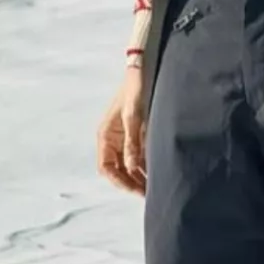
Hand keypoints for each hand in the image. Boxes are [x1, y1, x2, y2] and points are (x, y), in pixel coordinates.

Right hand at [97, 67, 146, 195]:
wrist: (144, 70)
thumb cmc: (135, 90)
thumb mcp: (133, 116)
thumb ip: (132, 142)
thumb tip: (131, 167)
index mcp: (105, 136)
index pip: (106, 167)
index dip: (119, 181)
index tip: (135, 190)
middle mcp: (112, 139)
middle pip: (117, 169)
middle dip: (131, 182)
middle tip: (149, 194)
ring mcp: (124, 137)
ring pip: (128, 164)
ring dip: (139, 176)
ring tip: (155, 187)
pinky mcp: (137, 133)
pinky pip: (138, 155)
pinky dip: (145, 165)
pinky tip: (157, 172)